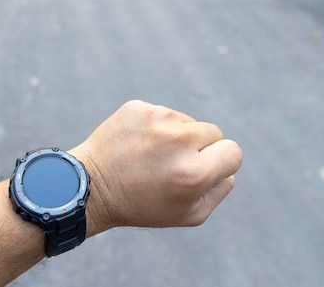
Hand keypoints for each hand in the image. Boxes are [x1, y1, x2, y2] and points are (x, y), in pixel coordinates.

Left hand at [70, 100, 242, 233]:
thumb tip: (229, 171)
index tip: (202, 170)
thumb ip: (217, 192)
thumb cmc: (140, 205)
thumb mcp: (186, 215)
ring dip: (177, 136)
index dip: (220, 163)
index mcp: (194, 173)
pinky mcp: (138, 107)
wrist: (90, 186)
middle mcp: (178, 141)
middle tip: (173, 165)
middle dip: (200, 148)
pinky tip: (137, 145)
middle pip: (213, 132)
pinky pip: (163, 114)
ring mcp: (156, 119)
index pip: (233, 152)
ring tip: (150, 156)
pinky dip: (155, 127)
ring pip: (187, 121)